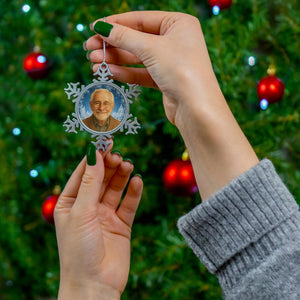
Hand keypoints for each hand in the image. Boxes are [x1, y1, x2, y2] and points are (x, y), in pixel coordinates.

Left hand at [54, 145, 142, 298]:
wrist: (95, 285)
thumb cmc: (79, 250)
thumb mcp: (81, 211)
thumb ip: (90, 182)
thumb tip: (94, 153)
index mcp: (70, 203)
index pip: (83, 173)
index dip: (94, 157)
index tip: (105, 142)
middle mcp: (88, 207)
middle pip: (101, 178)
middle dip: (109, 165)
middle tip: (118, 155)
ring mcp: (105, 215)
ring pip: (115, 188)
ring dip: (122, 176)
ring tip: (128, 165)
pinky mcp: (121, 224)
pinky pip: (129, 204)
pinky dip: (134, 192)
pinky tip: (137, 181)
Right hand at [85, 11, 257, 199]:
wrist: (197, 109)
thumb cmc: (181, 70)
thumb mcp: (151, 48)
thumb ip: (124, 37)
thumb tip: (101, 27)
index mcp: (178, 24)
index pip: (141, 19)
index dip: (116, 23)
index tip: (94, 28)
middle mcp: (175, 41)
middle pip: (137, 39)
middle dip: (112, 44)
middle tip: (89, 48)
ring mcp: (170, 61)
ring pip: (137, 58)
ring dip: (115, 59)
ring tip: (93, 62)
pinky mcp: (165, 80)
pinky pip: (142, 73)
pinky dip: (125, 72)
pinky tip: (109, 72)